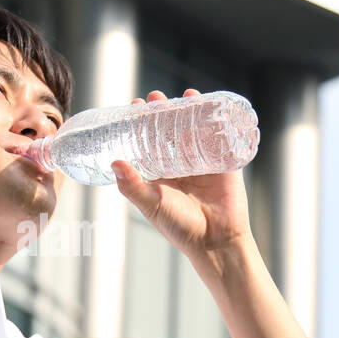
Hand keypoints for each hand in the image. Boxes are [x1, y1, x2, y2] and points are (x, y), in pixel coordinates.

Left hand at [111, 89, 252, 262]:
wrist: (217, 241)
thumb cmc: (181, 227)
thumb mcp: (152, 205)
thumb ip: (133, 186)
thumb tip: (114, 162)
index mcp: (159, 174)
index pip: (146, 142)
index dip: (140, 124)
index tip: (135, 106)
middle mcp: (178, 165)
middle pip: (169, 131)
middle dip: (162, 112)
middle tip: (156, 97)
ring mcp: (202, 162)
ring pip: (193, 130)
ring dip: (187, 111)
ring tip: (182, 96)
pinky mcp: (223, 162)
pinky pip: (219, 137)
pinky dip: (214, 119)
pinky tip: (208, 105)